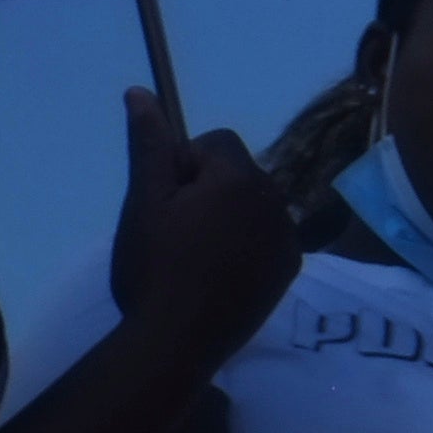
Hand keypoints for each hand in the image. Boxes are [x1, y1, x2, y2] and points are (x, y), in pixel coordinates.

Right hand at [110, 91, 300, 365]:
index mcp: (241, 178)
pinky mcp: (291, 267)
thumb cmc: (153, 267)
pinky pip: (269, 236)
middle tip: (175, 232)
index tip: (165, 202)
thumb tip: (140, 92)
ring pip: (254, 204)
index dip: (184, 165)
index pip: (216, 142)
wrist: (176, 340)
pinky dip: (247, 244)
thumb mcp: (144, 202)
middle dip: (207, 190)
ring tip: (194, 255)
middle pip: (237, 173)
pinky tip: (218, 273)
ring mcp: (289, 235)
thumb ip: (149, 146)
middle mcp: (276, 199)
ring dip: (228, 216)